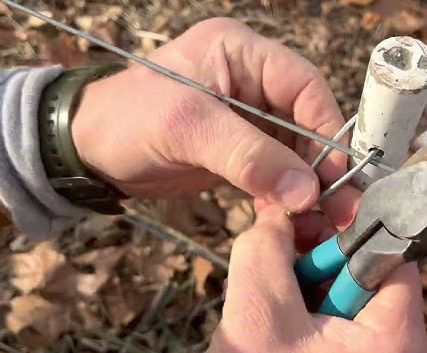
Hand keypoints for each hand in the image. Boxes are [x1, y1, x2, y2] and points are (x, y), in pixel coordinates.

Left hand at [72, 17, 359, 227]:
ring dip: (309, 188)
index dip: (325, 128)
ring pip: (295, 152)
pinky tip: (295, 222)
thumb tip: (307, 192)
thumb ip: (249, 156)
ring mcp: (248, 119)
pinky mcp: (240, 151)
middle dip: (322, 167)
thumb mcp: (187, 129)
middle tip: (340, 208)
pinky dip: (285, 198)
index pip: (303, 85)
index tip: (335, 173)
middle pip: (306, 122)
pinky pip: (275, 173)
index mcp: (242, 54)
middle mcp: (252, 82)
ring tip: (322, 224)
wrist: (86, 152)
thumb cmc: (126, 120)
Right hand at [195, 205, 426, 352]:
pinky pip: (331, 329)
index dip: (353, 221)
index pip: (391, 256)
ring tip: (266, 283)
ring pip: (342, 301)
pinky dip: (302, 312)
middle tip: (277, 239)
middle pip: (364, 276)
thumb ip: (263, 254)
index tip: (315, 200)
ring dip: (302, 283)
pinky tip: (271, 315)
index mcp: (395, 343)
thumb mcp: (255, 320)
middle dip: (316, 254)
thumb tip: (272, 216)